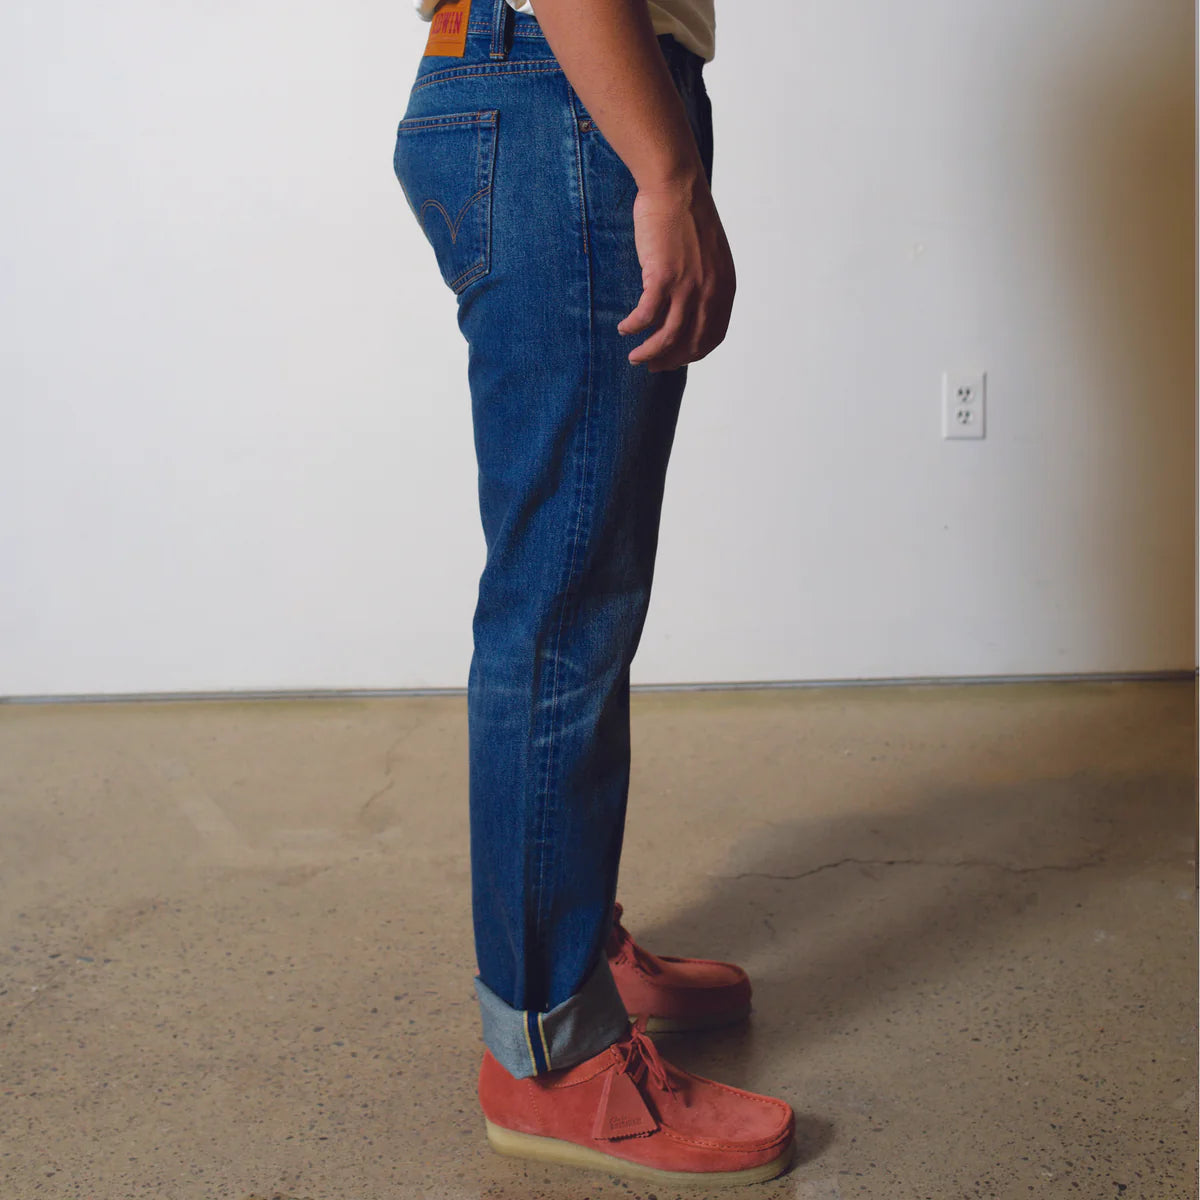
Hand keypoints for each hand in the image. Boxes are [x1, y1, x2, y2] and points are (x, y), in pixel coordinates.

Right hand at [617, 178, 735, 372]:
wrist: (676, 186)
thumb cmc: (687, 215)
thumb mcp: (709, 255)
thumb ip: (706, 282)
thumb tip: (689, 305)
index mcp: (724, 287)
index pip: (712, 336)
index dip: (693, 353)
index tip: (676, 359)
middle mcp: (709, 291)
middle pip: (691, 344)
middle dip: (671, 360)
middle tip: (653, 366)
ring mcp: (687, 286)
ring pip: (667, 337)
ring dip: (650, 353)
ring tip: (635, 358)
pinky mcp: (662, 278)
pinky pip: (646, 316)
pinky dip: (633, 327)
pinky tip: (624, 328)